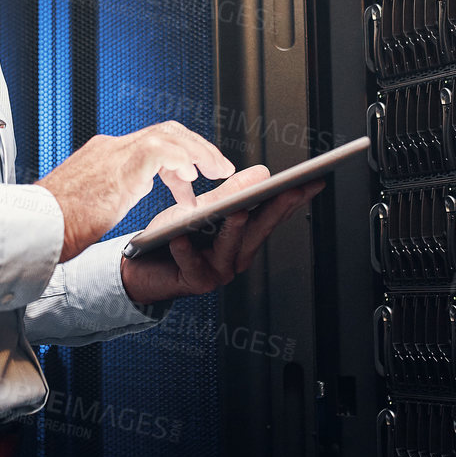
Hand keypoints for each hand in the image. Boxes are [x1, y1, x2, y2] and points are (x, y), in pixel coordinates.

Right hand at [37, 122, 234, 261]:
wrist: (35, 227)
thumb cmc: (55, 224)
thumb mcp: (88, 203)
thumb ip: (109, 190)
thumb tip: (127, 191)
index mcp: (103, 154)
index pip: (151, 143)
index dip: (179, 159)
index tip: (192, 180)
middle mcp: (110, 147)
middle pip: (166, 131)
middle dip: (197, 147)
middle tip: (218, 167)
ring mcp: (115, 153)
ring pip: (169, 135)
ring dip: (199, 153)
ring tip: (218, 171)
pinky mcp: (120, 166)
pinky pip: (161, 151)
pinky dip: (182, 160)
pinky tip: (194, 178)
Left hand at [119, 165, 324, 307]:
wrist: (142, 268)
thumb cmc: (174, 238)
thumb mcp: (205, 209)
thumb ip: (232, 193)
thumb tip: (263, 173)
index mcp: (244, 238)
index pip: (274, 214)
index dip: (294, 198)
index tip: (313, 180)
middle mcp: (237, 257)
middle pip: (260, 229)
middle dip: (277, 208)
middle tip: (291, 187)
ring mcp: (219, 271)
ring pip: (231, 248)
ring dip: (235, 230)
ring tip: (237, 210)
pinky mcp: (194, 282)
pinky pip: (193, 265)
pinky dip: (186, 251)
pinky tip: (180, 238)